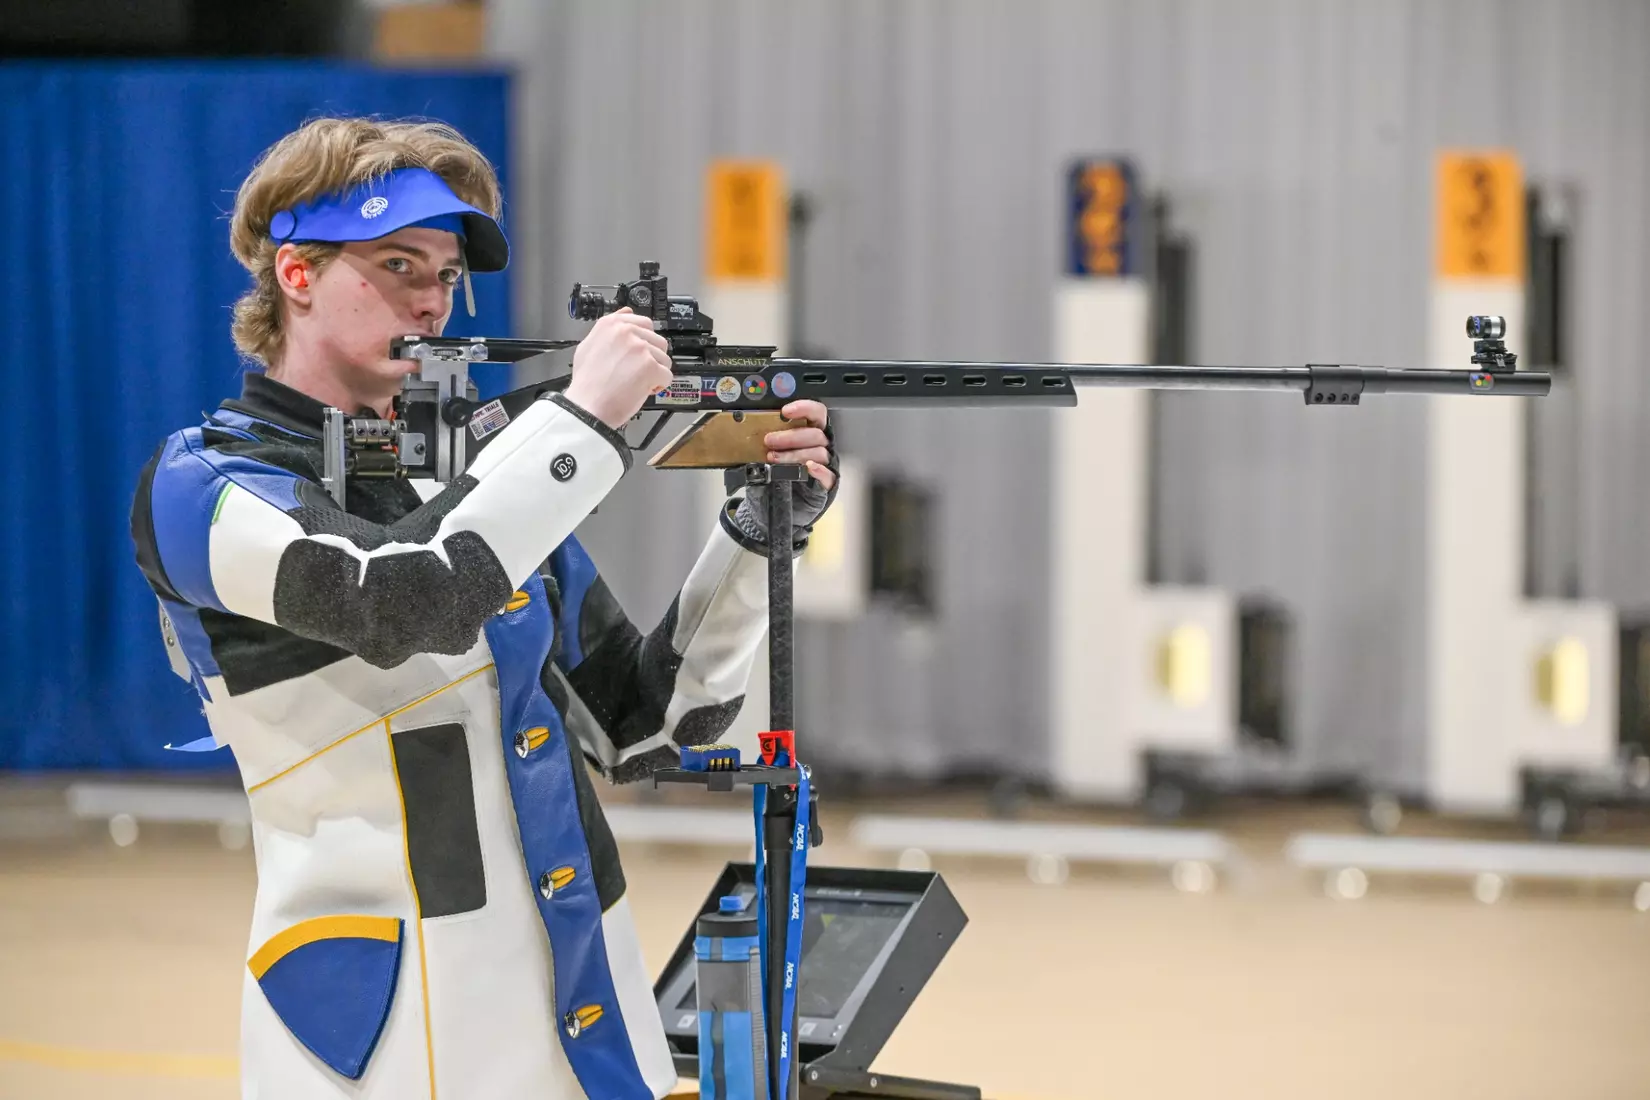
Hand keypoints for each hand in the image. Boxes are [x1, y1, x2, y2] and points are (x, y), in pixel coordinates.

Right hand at [562, 308, 673, 429]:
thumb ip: (609, 329)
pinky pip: (667, 376)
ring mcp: (639, 348)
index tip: (641, 353)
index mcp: (611, 324)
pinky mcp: (650, 366)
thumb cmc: (587, 382)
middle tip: (637, 372)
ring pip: (664, 359)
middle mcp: (626, 332)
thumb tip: (625, 313)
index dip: (645, 342)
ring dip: (656, 373)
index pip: (644, 323)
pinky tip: (642, 389)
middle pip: (658, 341)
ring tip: (637, 382)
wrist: (587, 405)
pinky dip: (658, 386)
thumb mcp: (588, 345)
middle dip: (652, 358)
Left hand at [734, 400, 839, 548]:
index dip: (804, 408)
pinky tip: (808, 468)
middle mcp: (819, 447)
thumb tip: (746, 430)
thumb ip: (763, 442)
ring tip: (773, 460)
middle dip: (789, 436)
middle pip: (815, 434)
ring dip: (793, 454)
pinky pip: (828, 475)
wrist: (770, 507)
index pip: (816, 414)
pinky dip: (818, 470)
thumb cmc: (770, 478)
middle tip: (769, 441)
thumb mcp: (762, 456)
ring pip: (817, 452)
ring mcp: (824, 465)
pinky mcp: (825, 484)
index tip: (785, 411)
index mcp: (808, 434)